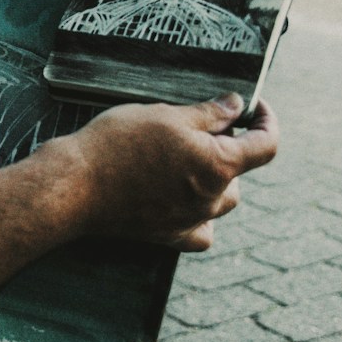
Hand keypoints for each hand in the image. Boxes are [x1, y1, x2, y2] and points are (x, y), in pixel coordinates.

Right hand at [61, 95, 278, 250]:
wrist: (74, 186)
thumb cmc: (117, 144)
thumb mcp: (166, 114)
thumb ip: (210, 113)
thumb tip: (237, 106)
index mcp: (219, 165)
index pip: (266, 145)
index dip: (267, 121)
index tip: (255, 108)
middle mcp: (211, 199)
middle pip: (240, 172)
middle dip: (228, 146)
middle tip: (197, 127)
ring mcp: (191, 221)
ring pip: (222, 200)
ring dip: (215, 179)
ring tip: (183, 159)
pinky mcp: (169, 236)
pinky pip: (202, 230)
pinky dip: (201, 215)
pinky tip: (185, 199)